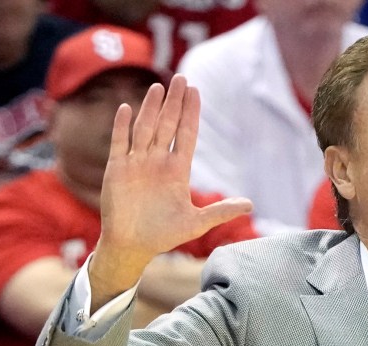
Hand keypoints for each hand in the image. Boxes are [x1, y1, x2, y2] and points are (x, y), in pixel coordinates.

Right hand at [93, 74, 251, 297]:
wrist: (133, 246)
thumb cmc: (165, 235)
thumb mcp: (197, 223)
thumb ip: (221, 211)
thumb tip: (250, 205)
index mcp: (177, 170)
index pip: (186, 134)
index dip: (191, 114)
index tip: (196, 92)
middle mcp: (157, 161)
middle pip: (168, 125)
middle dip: (175, 102)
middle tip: (182, 78)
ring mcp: (136, 163)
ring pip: (145, 128)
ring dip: (152, 108)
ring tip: (160, 87)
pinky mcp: (117, 169)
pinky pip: (119, 143)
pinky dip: (122, 126)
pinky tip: (127, 108)